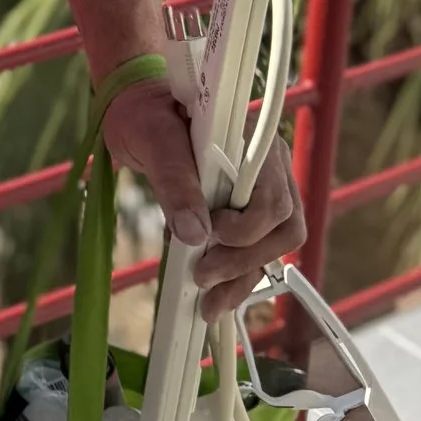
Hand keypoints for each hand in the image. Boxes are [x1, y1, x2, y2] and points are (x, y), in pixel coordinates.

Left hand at [100, 78, 305, 322]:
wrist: (136, 116)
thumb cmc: (147, 116)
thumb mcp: (154, 140)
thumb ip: (174, 181)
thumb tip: (194, 235)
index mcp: (255, 146)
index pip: (275, 200)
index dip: (247, 229)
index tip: (209, 235)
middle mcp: (268, 172)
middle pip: (283, 230)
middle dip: (245, 261)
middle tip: (202, 277)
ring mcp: (259, 196)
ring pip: (272, 249)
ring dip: (241, 280)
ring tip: (207, 305)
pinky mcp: (244, 217)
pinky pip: (252, 254)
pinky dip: (235, 280)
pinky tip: (213, 299)